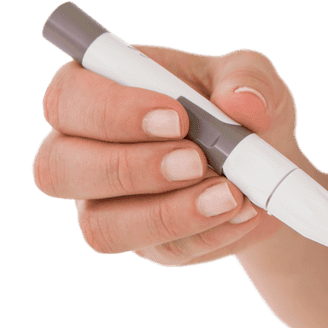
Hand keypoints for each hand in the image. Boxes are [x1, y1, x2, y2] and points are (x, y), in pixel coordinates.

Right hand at [32, 45, 301, 266]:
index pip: (68, 98)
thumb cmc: (240, 107)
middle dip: (132, 168)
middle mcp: (82, 150)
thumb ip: (247, 78)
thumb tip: (242, 102)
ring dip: (168, 214)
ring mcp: (105, 204)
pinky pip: (160, 251)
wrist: (268, 164)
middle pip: (58, 169)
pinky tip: (244, 212)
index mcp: (96, 89)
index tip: (178, 117)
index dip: (113, 111)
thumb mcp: (251, 76)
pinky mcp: (143, 242)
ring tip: (232, 195)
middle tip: (198, 160)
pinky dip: (208, 234)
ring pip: (101, 227)